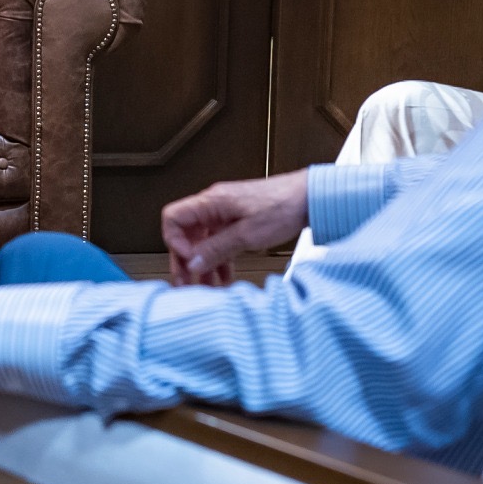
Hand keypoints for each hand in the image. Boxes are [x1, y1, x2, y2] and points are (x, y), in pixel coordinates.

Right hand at [160, 170, 309, 285]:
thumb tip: (192, 262)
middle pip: (185, 233)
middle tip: (186, 282)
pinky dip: (218, 259)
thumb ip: (216, 249)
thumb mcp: (246, 234)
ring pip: (202, 241)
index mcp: (211, 202)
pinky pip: (219, 242)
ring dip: (202, 263)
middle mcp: (214, 206)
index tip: (188, 261)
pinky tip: (224, 276)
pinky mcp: (237, 222)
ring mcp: (225, 214)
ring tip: (205, 285)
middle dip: (184, 259)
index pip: (173, 218)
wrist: (309, 199)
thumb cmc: (283, 206)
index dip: (174, 241)